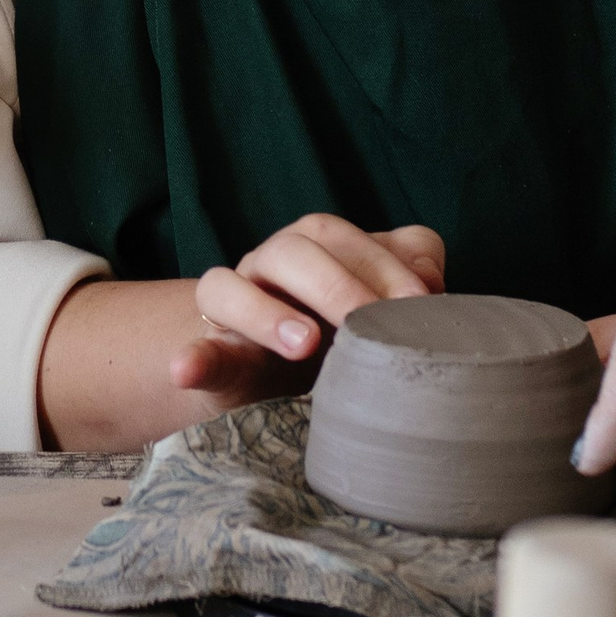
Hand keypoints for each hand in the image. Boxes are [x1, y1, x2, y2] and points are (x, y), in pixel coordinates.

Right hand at [170, 211, 446, 402]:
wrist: (269, 378)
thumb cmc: (339, 336)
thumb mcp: (377, 306)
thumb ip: (407, 278)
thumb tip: (431, 280)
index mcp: (316, 248)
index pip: (344, 238)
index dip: (384, 265)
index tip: (420, 304)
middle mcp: (270, 266)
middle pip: (294, 250)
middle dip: (338, 284)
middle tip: (371, 322)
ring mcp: (231, 308)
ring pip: (230, 286)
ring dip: (266, 313)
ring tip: (304, 344)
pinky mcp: (210, 354)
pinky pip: (195, 350)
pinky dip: (192, 358)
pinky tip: (185, 369)